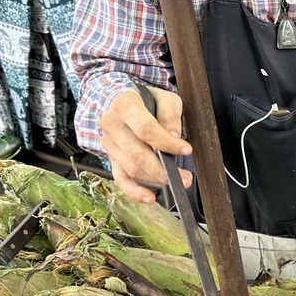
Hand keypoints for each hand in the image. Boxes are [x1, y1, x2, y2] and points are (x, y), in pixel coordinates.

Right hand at [99, 85, 192, 203]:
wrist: (120, 100)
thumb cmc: (145, 99)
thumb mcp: (164, 97)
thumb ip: (170, 115)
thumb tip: (174, 136)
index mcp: (125, 106)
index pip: (146, 130)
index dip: (167, 143)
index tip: (186, 150)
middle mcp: (112, 125)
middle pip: (138, 154)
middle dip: (164, 170)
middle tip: (185, 177)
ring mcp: (109, 143)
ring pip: (132, 168)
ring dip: (157, 180)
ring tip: (179, 182)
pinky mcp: (111, 157)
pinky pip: (121, 178)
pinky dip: (135, 191)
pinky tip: (149, 198)